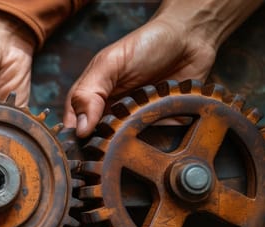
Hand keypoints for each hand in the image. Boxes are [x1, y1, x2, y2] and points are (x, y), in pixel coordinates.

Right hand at [63, 19, 215, 136]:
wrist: (189, 38)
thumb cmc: (146, 45)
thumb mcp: (110, 64)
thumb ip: (89, 94)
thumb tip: (79, 130)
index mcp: (91, 99)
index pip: (74, 128)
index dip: (76, 141)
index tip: (83, 149)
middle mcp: (110, 113)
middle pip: (99, 144)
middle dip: (105, 145)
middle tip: (114, 139)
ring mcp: (135, 122)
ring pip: (125, 147)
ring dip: (132, 143)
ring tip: (138, 127)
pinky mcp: (160, 126)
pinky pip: (155, 143)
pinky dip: (158, 140)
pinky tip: (161, 128)